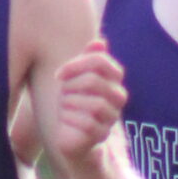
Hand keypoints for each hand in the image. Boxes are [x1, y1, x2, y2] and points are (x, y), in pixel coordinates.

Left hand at [51, 39, 128, 164]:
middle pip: (94, 81)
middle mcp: (118, 97)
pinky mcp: (102, 134)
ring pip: (93, 104)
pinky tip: (65, 120)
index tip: (59, 74)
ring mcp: (112, 117)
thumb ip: (87, 59)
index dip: (76, 64)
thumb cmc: (72, 103)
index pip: (101, 61)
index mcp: (113, 79)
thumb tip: (100, 42)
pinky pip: (87, 123)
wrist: (72, 136)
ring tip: (64, 107)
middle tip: (62, 93)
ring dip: (70, 103)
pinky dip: (70, 119)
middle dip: (71, 85)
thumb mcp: (76, 77)